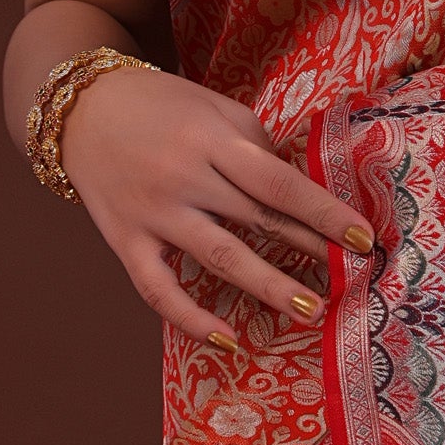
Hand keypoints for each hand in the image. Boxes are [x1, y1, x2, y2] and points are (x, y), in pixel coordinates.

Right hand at [59, 65, 373, 344]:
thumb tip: (297, 194)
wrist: (82, 108)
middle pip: (255, 220)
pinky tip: (227, 339)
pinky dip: (191, 319)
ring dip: (267, 287)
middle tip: (351, 277)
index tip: (361, 237)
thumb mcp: (215, 108)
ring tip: (309, 311)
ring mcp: (153, 212)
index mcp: (212, 138)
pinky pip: (158, 289)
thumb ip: (254, 147)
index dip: (322, 211)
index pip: (277, 181)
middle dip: (307, 249)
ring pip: (217, 257)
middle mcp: (184, 176)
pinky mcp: (125, 241)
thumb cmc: (163, 105)